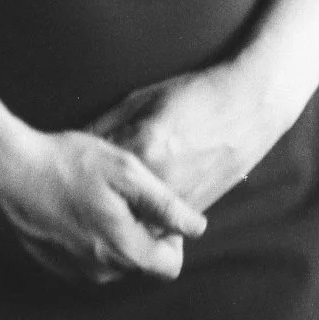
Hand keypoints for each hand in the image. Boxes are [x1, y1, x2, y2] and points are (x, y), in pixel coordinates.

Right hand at [0, 124, 207, 288]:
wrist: (5, 173)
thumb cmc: (67, 164)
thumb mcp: (125, 170)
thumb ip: (165, 203)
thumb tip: (198, 227)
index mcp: (123, 250)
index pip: (170, 266)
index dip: (173, 236)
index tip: (157, 206)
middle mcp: (101, 273)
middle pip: (141, 263)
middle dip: (143, 232)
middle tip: (124, 193)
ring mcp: (73, 274)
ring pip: (114, 261)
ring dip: (115, 234)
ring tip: (97, 195)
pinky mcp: (52, 267)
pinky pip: (86, 259)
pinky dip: (89, 237)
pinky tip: (76, 205)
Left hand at [88, 63, 285, 213]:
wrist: (248, 105)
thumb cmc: (194, 94)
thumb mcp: (142, 98)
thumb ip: (107, 124)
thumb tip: (76, 144)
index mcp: (141, 147)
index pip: (92, 170)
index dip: (79, 169)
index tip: (70, 169)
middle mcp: (157, 180)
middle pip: (109, 202)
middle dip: (94, 197)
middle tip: (83, 189)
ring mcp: (176, 200)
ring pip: (132, 221)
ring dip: (117, 214)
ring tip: (105, 200)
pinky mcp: (192, 210)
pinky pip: (156, 225)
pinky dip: (143, 219)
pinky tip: (135, 204)